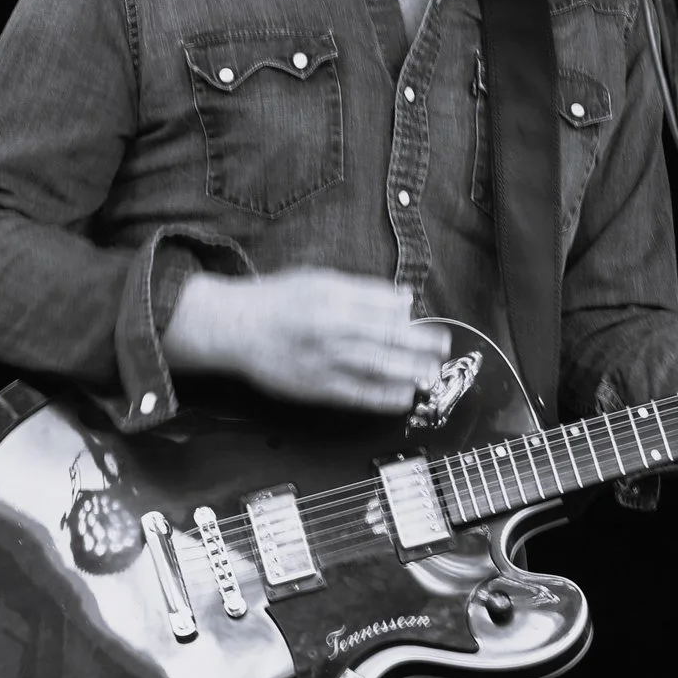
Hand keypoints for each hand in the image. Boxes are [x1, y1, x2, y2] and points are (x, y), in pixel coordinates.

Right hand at [163, 269, 451, 413]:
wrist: (234, 327)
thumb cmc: (277, 300)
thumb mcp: (318, 280)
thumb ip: (361, 291)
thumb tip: (403, 301)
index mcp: (332, 296)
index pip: (383, 305)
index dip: (409, 315)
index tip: (426, 322)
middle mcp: (330, 326)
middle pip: (386, 336)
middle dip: (421, 343)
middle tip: (443, 347)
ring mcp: (323, 359)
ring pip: (377, 366)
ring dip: (410, 371)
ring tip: (432, 374)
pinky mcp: (315, 386)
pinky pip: (357, 394)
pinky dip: (384, 397)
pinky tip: (404, 397)